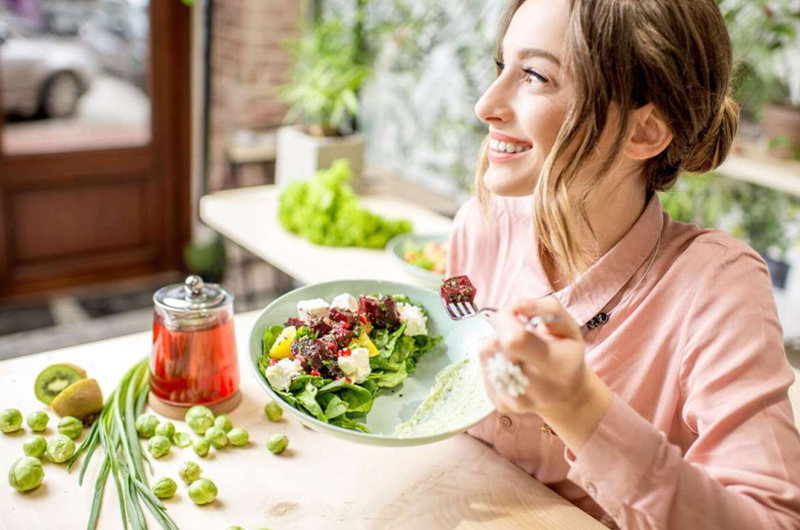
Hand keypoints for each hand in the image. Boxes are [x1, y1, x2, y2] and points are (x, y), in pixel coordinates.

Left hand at [478, 296, 612, 451]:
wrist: (567, 394)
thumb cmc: (566, 353)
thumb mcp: (568, 326)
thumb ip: (545, 307)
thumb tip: (514, 306)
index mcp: (557, 365)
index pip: (514, 339)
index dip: (506, 319)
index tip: (514, 314)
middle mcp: (538, 388)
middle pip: (496, 346)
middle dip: (501, 330)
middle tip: (516, 331)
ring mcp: (517, 400)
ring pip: (486, 355)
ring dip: (496, 344)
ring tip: (515, 349)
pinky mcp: (501, 405)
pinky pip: (483, 369)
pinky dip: (492, 360)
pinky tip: (509, 363)